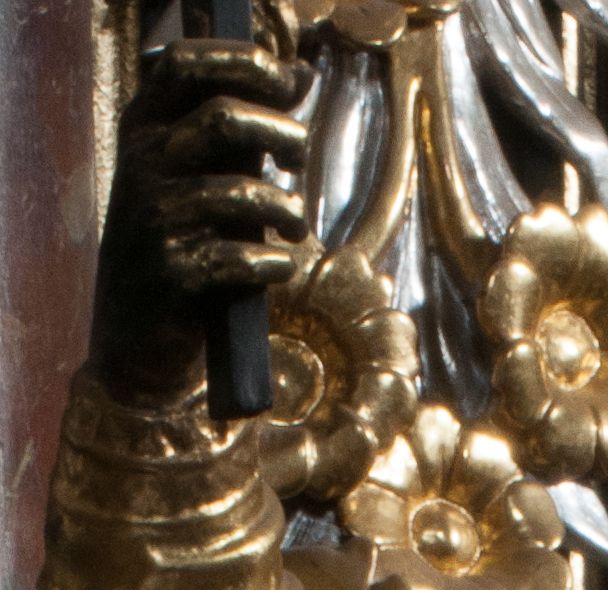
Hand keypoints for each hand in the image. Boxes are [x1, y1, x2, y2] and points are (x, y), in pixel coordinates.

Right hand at [91, 36, 312, 410]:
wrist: (136, 339)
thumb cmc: (181, 243)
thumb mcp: (200, 172)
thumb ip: (243, 124)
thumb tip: (301, 71)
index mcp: (144, 127)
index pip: (187, 63)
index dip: (243, 63)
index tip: (288, 83)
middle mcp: (142, 163)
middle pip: (224, 118)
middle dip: (281, 133)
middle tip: (301, 158)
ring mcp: (154, 218)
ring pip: (240, 192)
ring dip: (286, 207)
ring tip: (297, 225)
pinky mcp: (173, 272)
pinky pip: (242, 258)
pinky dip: (274, 262)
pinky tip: (280, 267)